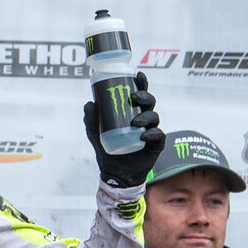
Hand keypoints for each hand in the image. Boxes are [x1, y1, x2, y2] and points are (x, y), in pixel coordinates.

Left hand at [83, 72, 161, 187]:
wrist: (114, 172)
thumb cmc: (106, 149)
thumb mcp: (94, 133)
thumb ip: (91, 120)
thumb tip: (89, 103)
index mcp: (131, 112)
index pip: (138, 94)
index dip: (140, 83)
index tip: (137, 75)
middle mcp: (143, 119)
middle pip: (149, 102)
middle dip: (144, 96)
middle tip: (133, 97)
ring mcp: (151, 130)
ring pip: (154, 116)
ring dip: (145, 116)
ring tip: (134, 122)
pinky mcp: (156, 144)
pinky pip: (158, 135)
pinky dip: (151, 133)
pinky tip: (142, 135)